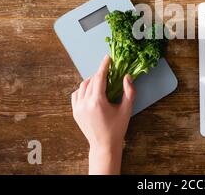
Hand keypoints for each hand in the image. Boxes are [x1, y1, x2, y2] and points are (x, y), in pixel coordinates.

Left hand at [71, 55, 135, 174]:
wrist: (104, 145)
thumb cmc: (117, 128)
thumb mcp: (127, 109)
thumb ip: (129, 91)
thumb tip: (127, 76)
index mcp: (97, 102)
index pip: (100, 77)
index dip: (104, 65)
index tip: (108, 57)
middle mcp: (85, 103)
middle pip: (91, 80)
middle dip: (100, 74)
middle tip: (109, 72)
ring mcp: (78, 108)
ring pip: (82, 86)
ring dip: (91, 81)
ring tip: (101, 82)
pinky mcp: (75, 112)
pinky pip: (76, 94)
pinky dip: (83, 89)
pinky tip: (91, 91)